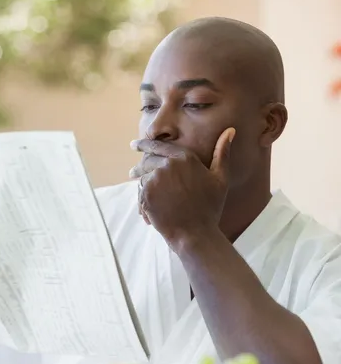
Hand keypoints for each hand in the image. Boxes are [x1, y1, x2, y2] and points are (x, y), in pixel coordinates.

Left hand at [129, 128, 235, 247]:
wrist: (196, 233)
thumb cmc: (210, 207)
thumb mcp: (220, 178)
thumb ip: (222, 153)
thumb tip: (230, 130)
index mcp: (185, 157)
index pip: (158, 146)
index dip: (144, 144)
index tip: (133, 145)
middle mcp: (168, 165)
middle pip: (147, 162)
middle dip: (139, 167)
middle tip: (132, 173)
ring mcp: (155, 179)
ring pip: (142, 179)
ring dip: (142, 187)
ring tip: (145, 196)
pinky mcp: (146, 195)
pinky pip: (139, 193)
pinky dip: (142, 201)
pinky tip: (147, 212)